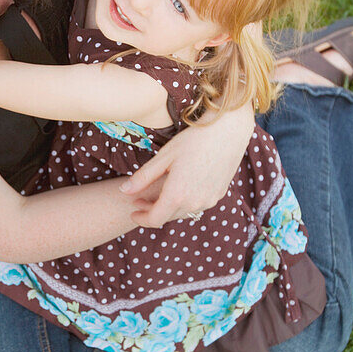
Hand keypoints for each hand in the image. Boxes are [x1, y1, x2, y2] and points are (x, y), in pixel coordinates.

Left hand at [121, 103, 254, 225]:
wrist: (228, 132)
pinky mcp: (218, 195)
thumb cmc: (193, 140)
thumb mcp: (164, 157)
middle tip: (139, 198)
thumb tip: (124, 191)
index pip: (154, 219)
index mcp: (177, 195)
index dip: (141, 218)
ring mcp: (208, 201)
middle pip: (167, 217)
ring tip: (158, 192)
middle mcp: (194, 203)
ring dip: (168, 207)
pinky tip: (179, 188)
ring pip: (182, 212)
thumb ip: (143, 177)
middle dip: (152, 211)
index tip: (133, 211)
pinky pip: (196, 205)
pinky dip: (184, 202)